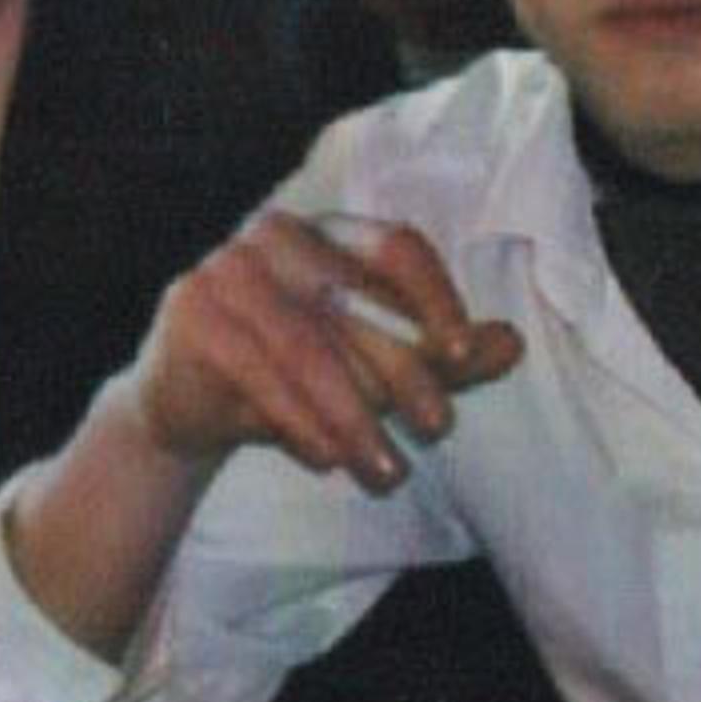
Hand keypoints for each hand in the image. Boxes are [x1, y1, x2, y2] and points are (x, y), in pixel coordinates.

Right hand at [123, 207, 521, 494]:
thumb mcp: (373, 364)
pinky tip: (327, 460)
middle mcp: (273, 236)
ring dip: (355, 419)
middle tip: (437, 430)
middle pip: (355, 305)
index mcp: (325, 230)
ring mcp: (225, 271)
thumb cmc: (292, 372)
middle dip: (404, 374)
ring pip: (309, 351)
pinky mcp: (191, 316)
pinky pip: (260, 377)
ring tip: (387, 471)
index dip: (435, 298)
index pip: (395, 247)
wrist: (187, 404)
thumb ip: (438, 353)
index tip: (464, 355)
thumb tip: (513, 345)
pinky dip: (302, 426)